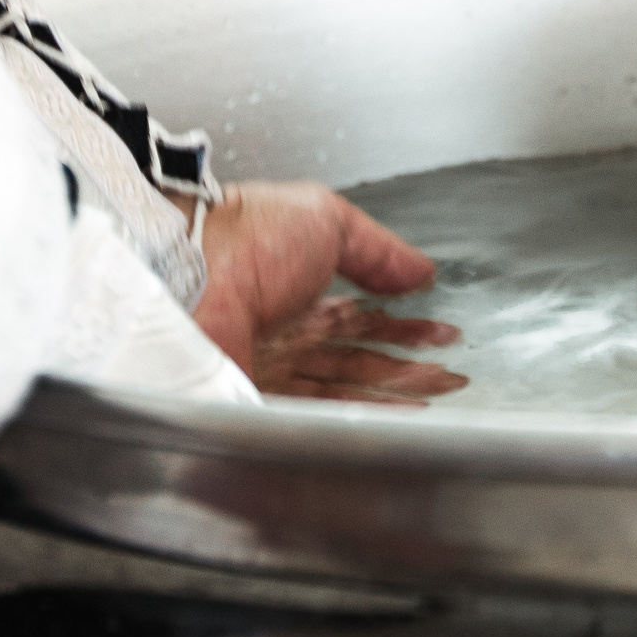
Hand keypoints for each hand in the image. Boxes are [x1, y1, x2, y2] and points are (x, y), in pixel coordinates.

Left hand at [191, 181, 466, 402]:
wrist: (186, 271)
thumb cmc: (243, 235)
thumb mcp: (326, 219)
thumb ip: (378, 250)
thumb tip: (419, 269)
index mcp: (295, 284)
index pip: (360, 314)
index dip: (403, 325)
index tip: (439, 333)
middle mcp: (280, 330)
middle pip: (356, 357)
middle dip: (408, 367)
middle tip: (450, 374)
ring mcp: (267, 366)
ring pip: (342, 387)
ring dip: (393, 392)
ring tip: (435, 395)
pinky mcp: (257, 397)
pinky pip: (315, 412)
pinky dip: (358, 416)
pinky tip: (390, 416)